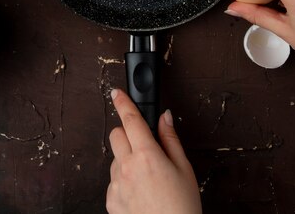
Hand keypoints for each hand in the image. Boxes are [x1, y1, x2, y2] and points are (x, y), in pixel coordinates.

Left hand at [106, 88, 201, 213]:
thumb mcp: (184, 170)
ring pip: (115, 160)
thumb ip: (171, 139)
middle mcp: (127, 168)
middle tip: (143, 145)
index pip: (130, 120)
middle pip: (116, 135)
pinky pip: (114, 181)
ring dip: (127, 161)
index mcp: (147, 155)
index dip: (122, 102)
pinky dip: (124, 182)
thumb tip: (165, 118)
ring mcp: (116, 186)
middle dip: (127, 134)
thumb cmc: (182, 209)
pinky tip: (141, 193)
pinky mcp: (110, 201)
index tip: (116, 93)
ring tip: (148, 180)